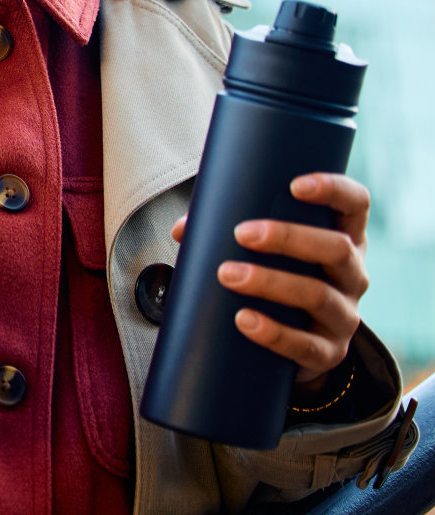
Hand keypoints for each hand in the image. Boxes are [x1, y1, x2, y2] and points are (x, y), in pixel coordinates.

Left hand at [170, 173, 370, 385]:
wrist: (294, 342)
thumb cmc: (276, 275)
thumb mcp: (266, 250)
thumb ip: (228, 229)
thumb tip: (183, 230)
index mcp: (344, 237)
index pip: (356, 204)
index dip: (334, 190)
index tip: (295, 185)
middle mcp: (352, 274)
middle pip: (337, 249)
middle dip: (289, 238)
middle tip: (241, 234)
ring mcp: (345, 315)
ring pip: (319, 296)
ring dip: (271, 283)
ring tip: (227, 274)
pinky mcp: (329, 353)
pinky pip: (307, 346)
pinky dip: (274, 333)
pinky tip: (244, 320)